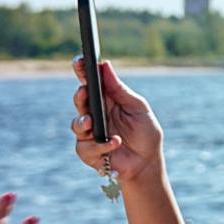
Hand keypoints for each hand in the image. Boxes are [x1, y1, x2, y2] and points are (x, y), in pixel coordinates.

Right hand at [71, 57, 162, 183]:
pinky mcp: (88, 151)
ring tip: (91, 121)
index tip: (79, 61)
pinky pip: (86, 146)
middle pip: (80, 100)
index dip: (83, 71)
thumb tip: (105, 65)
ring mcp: (90, 133)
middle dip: (80, 95)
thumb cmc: (145, 133)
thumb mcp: (137, 107)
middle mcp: (96, 114)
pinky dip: (102, 145)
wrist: (147, 163)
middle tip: (84, 91)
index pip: (91, 82)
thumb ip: (120, 89)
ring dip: (83, 121)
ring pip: (76, 123)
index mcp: (107, 100)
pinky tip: (115, 143)